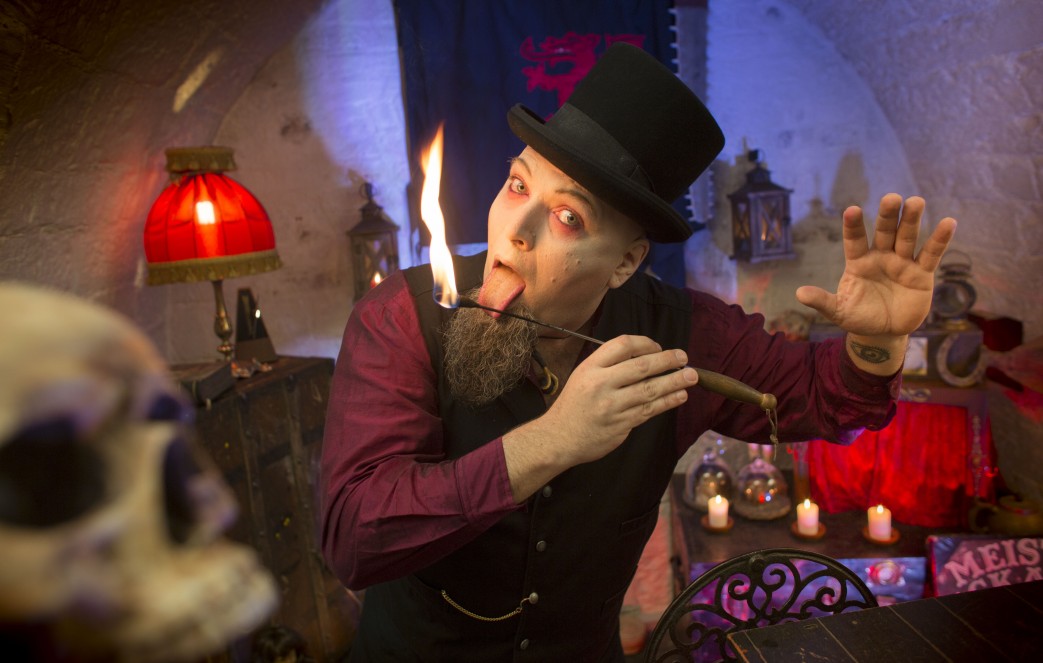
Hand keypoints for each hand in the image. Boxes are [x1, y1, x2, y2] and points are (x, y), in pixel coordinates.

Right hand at [545, 335, 695, 464]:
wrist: (559, 437)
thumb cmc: (575, 405)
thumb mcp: (583, 375)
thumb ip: (609, 365)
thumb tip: (647, 356)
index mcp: (591, 367)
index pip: (623, 345)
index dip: (645, 343)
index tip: (658, 347)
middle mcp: (601, 384)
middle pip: (641, 366)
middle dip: (667, 360)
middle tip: (684, 358)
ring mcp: (612, 406)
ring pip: (650, 390)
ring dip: (674, 382)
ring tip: (691, 376)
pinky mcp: (621, 425)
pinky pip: (649, 410)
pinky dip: (667, 402)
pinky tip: (679, 396)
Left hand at [796, 193, 956, 336]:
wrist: (883, 332)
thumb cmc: (858, 317)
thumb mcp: (838, 311)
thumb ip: (822, 301)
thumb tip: (799, 293)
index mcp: (858, 262)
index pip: (854, 240)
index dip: (853, 226)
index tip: (851, 210)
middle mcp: (881, 257)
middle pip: (884, 232)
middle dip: (888, 216)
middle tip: (891, 197)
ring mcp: (902, 263)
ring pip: (907, 238)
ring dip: (912, 220)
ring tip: (916, 201)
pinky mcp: (921, 274)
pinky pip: (931, 254)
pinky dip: (940, 240)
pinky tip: (949, 222)